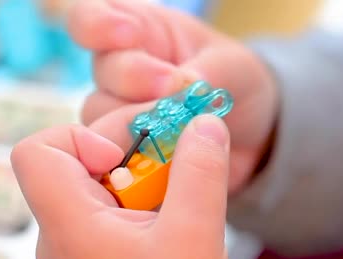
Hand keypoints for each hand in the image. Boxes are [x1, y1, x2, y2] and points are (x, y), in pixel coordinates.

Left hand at [11, 114, 232, 258]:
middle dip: (128, 147)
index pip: (36, 151)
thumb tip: (203, 124)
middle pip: (75, 159)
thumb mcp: (197, 234)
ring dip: (139, 173)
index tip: (122, 153)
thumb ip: (200, 170)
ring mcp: (74, 249)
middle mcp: (61, 235)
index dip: (77, 136)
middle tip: (175, 149)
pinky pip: (106, 209)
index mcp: (69, 226)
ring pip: (95, 183)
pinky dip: (137, 199)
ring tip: (177, 189)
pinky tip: (170, 213)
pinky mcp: (93, 258)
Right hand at [68, 0, 278, 193]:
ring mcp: (118, 112)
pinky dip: (139, 155)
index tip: (126, 34)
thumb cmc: (234, 83)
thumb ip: (210, 72)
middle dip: (134, 76)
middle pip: (103, 69)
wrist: (249, 134)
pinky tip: (166, 157)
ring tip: (175, 127)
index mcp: (140, 32)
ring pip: (102, 115)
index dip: (98, 24)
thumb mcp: (234, 67)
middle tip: (169, 86)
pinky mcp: (124, 150)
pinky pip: (113, 155)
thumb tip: (183, 83)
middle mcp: (120, 70)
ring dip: (136, 120)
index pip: (92, 18)